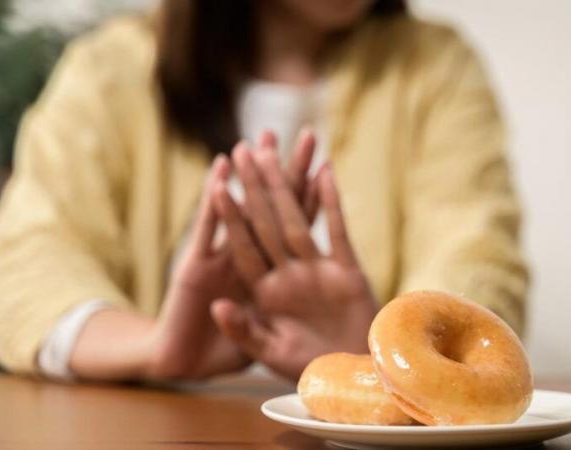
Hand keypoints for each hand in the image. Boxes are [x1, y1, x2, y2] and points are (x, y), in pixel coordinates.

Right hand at [69, 130, 317, 381]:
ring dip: (246, 178)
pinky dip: (213, 202)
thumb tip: (290, 296)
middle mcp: (245, 260)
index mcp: (269, 276)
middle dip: (277, 173)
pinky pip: (206, 230)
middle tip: (289, 134)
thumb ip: (273, 316)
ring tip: (252, 142)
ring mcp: (217, 261)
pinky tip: (219, 172)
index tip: (318, 166)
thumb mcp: (264, 341)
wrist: (184, 365)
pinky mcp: (191, 268)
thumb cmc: (225, 354)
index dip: (305, 198)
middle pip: (269, 210)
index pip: (292, 230)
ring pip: (238, 212)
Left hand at [210, 144, 377, 379]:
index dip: (232, 217)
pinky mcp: (347, 271)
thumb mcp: (269, 354)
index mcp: (265, 291)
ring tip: (275, 150)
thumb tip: (218, 306)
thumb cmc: (310, 369)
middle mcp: (289, 274)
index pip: (244, 246)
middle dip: (255, 186)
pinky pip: (338, 232)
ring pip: (299, 220)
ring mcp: (318, 270)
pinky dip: (332, 204)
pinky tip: (324, 173)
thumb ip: (244, 330)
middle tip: (245, 149)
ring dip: (287, 186)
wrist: (353, 375)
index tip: (218, 186)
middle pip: (268, 222)